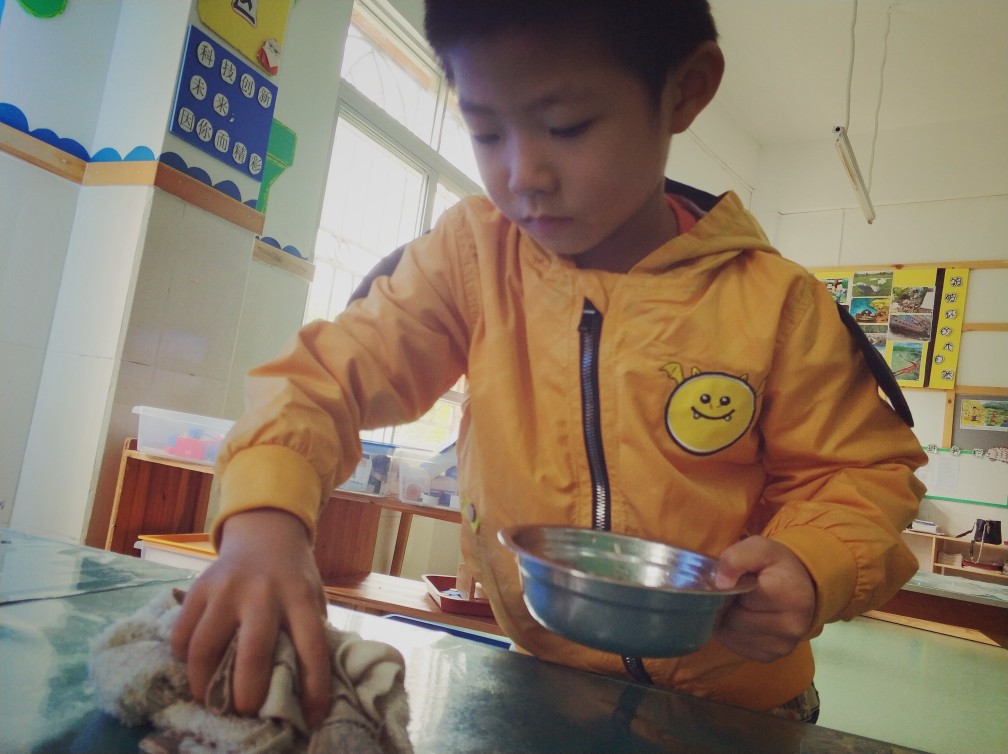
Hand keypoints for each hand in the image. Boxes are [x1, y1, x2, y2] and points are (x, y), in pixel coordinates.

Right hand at [170, 510, 330, 725]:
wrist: (265, 531)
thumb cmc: (293, 575)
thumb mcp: (313, 595)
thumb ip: (311, 630)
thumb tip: (304, 686)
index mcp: (299, 596)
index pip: (312, 646)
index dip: (313, 686)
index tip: (311, 717)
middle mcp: (263, 592)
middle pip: (253, 652)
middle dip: (248, 693)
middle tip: (246, 711)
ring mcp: (226, 589)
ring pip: (205, 647)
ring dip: (205, 684)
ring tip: (210, 699)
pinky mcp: (199, 588)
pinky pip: (182, 634)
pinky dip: (184, 660)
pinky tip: (195, 669)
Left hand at [712, 536, 814, 662]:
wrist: (801, 587)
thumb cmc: (777, 566)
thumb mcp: (759, 548)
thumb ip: (737, 558)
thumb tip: (720, 583)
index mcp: (789, 596)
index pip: (739, 598)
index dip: (728, 588)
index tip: (732, 581)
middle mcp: (790, 626)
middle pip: (734, 620)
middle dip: (726, 606)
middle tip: (732, 594)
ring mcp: (783, 645)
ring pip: (733, 636)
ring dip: (727, 621)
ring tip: (737, 605)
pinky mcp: (773, 656)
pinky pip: (738, 647)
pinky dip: (733, 634)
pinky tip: (741, 619)